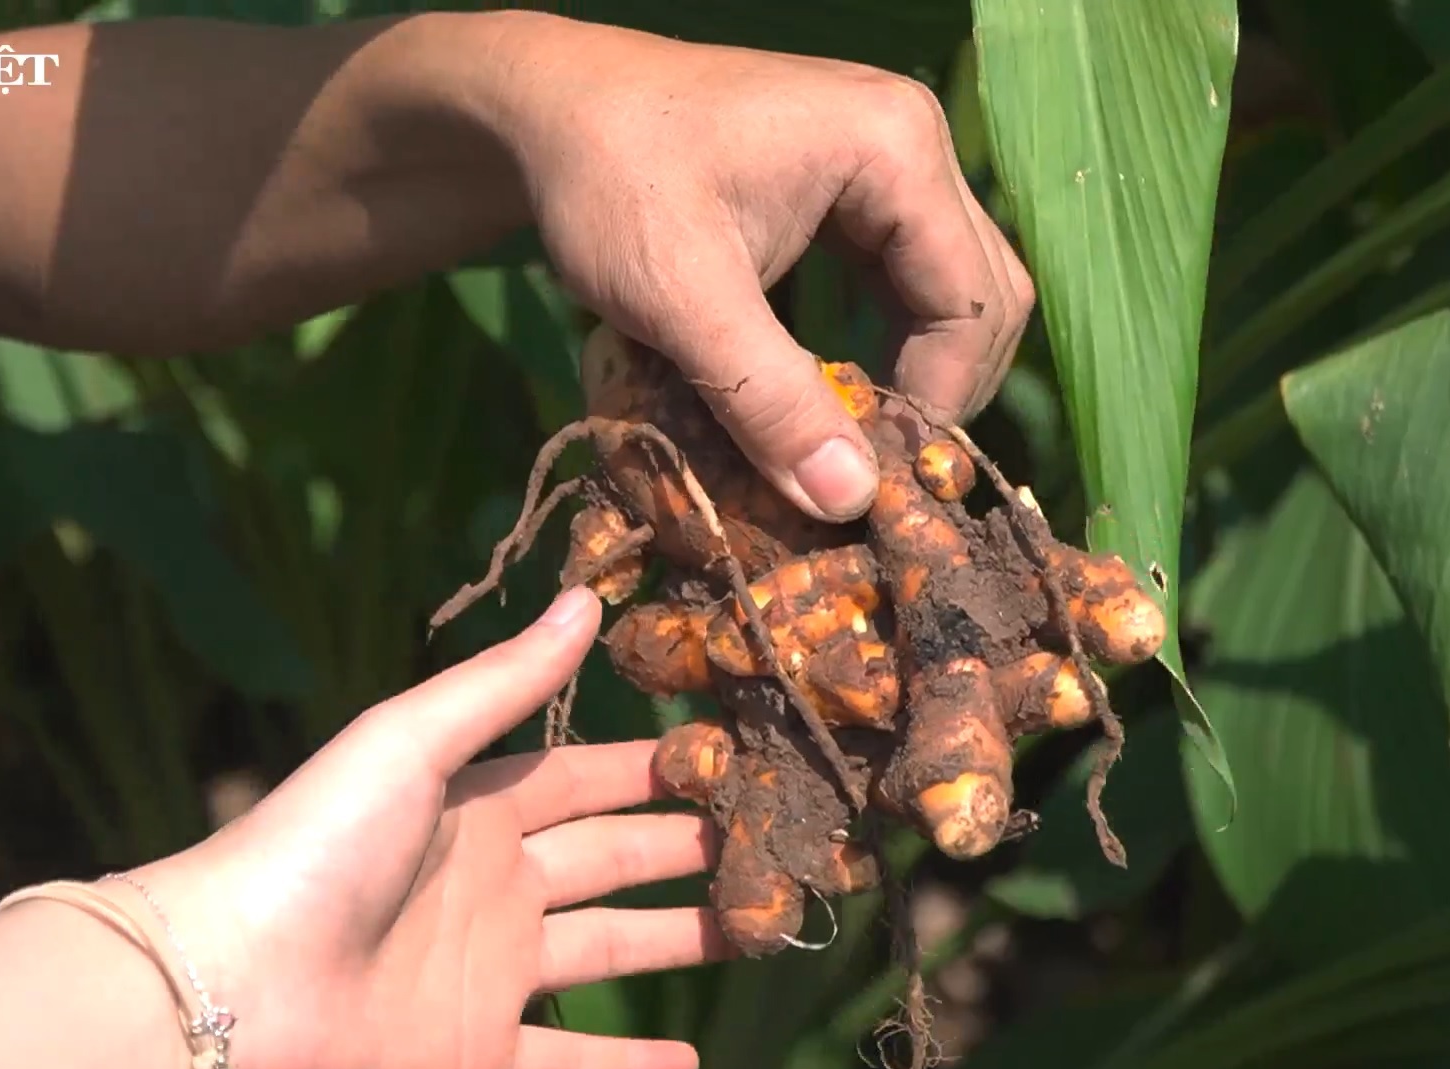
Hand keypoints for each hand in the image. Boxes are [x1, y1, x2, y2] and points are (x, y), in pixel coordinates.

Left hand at [137, 587, 726, 1068]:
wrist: (234, 983)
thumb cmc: (318, 845)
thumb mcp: (411, 740)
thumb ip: (503, 681)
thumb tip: (586, 596)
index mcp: (476, 807)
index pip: (584, 778)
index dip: (651, 768)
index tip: (730, 755)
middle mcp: (492, 886)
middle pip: (611, 861)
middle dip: (684, 849)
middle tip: (769, 839)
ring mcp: (487, 973)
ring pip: (608, 953)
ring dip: (678, 942)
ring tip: (757, 932)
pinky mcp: (477, 1053)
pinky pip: (572, 1064)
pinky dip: (630, 1068)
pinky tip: (691, 1063)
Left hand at [490, 15, 1033, 520]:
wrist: (544, 111)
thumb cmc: (607, 184)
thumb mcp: (683, 299)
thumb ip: (769, 400)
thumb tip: (849, 501)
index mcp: (894, 149)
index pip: (972, 302)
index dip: (940, 402)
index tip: (878, 480)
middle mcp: (910, 140)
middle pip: (980, 292)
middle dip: (940, 388)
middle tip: (879, 468)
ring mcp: (882, 156)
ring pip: (945, 287)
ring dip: (914, 368)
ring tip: (858, 442)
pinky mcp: (848, 181)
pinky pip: (896, 273)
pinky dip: (881, 337)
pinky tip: (836, 390)